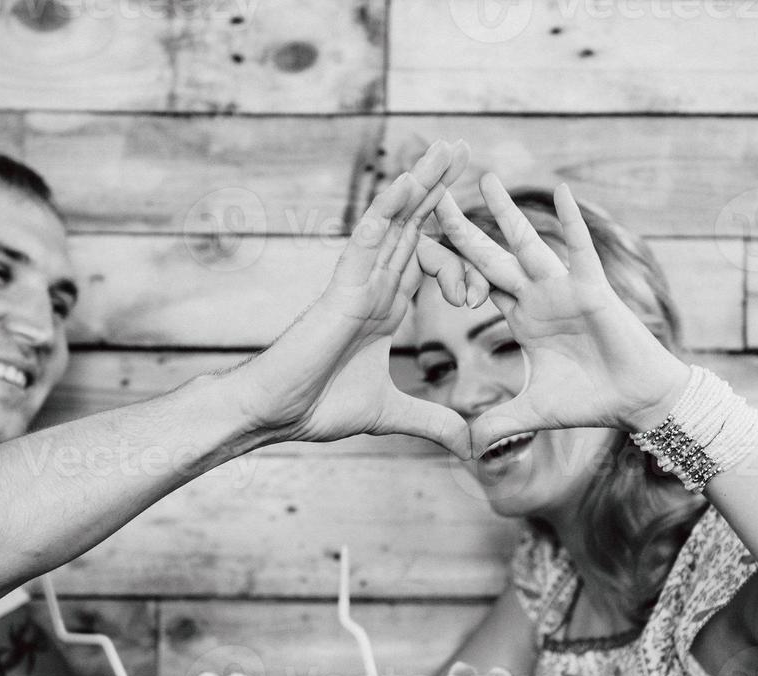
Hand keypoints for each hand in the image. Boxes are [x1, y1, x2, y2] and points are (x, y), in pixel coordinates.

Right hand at [234, 139, 485, 458]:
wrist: (275, 413)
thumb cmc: (317, 406)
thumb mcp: (392, 415)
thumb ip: (432, 422)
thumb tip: (469, 445)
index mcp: (384, 308)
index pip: (426, 261)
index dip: (456, 245)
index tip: (482, 230)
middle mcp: (373, 286)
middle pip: (412, 226)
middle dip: (438, 188)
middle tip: (463, 148)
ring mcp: (357, 282)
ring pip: (393, 222)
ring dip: (421, 183)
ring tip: (447, 148)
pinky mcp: (340, 289)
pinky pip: (366, 241)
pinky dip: (386, 212)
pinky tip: (407, 182)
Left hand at [435, 175, 691, 452]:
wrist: (636, 402)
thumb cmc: (590, 400)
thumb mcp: (531, 412)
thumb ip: (498, 423)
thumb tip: (465, 447)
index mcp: (520, 316)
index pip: (476, 283)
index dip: (448, 267)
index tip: (416, 245)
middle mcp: (538, 295)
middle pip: (491, 255)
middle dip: (464, 227)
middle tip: (435, 195)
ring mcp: (565, 289)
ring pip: (528, 243)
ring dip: (508, 210)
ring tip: (486, 176)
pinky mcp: (593, 291)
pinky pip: (581, 251)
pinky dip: (573, 223)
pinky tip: (560, 191)